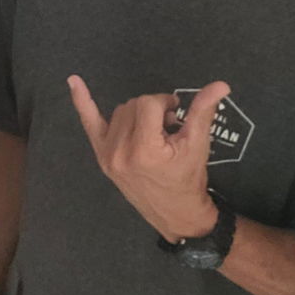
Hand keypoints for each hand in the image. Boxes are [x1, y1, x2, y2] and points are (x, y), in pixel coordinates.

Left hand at [66, 75, 227, 240]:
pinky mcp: (102, 158)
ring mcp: (107, 156)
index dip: (167, 104)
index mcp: (144, 149)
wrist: (177, 214)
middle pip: (133, 106)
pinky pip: (89, 124)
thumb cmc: (188, 179)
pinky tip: (74, 81)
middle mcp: (120, 152)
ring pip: (119, 112)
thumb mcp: (197, 145)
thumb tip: (221, 84)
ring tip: (154, 132)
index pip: (149, 104)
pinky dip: (82, 102)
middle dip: (154, 110)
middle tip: (169, 127)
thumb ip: (203, 111)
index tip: (177, 115)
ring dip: (137, 114)